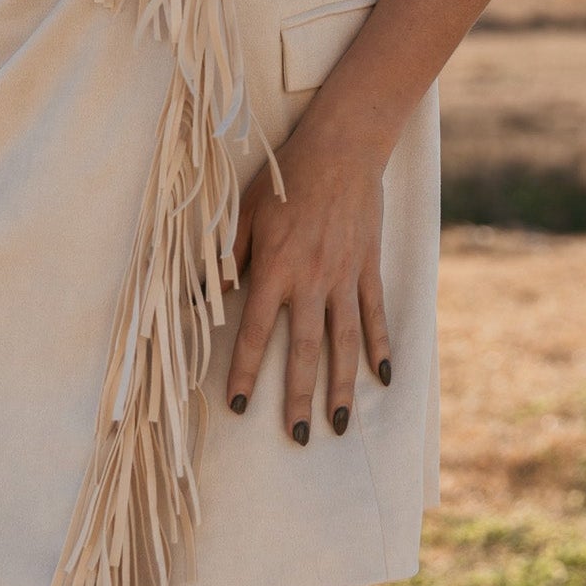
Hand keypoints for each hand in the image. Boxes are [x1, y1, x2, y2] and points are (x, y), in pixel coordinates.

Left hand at [219, 114, 392, 443]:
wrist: (342, 148)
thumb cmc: (285, 178)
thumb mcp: (245, 212)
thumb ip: (227, 256)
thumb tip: (204, 295)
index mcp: (275, 268)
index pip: (256, 332)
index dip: (247, 372)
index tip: (240, 406)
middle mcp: (312, 280)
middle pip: (306, 350)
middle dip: (300, 397)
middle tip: (297, 437)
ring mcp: (345, 276)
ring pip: (345, 342)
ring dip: (341, 386)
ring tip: (338, 425)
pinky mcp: (369, 268)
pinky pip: (375, 315)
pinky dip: (380, 348)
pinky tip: (381, 378)